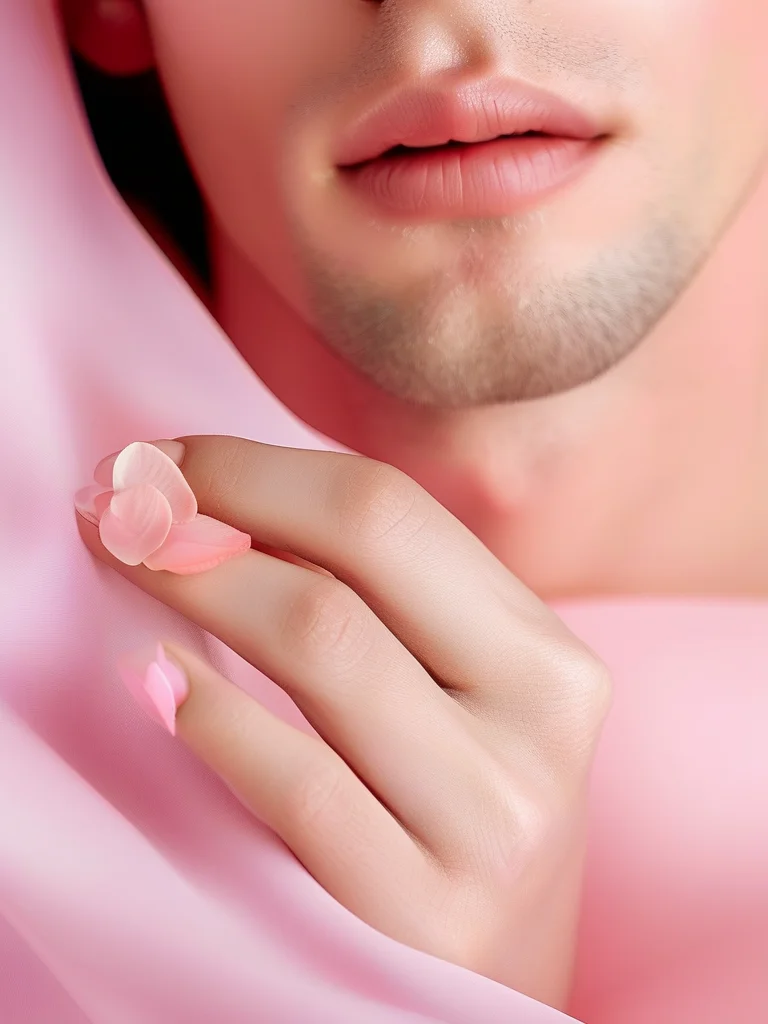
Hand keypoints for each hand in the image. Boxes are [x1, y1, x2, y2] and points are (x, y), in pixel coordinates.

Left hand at [76, 436, 610, 1009]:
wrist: (497, 983)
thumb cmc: (452, 816)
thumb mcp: (458, 700)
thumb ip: (375, 603)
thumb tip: (209, 500)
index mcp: (549, 655)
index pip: (392, 510)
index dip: (258, 467)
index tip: (164, 461)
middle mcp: (540, 725)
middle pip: (362, 547)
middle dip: (219, 503)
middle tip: (124, 501)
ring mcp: (490, 821)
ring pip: (323, 640)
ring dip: (198, 582)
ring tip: (127, 565)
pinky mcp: (424, 912)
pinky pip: (293, 779)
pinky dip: (208, 710)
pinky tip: (154, 678)